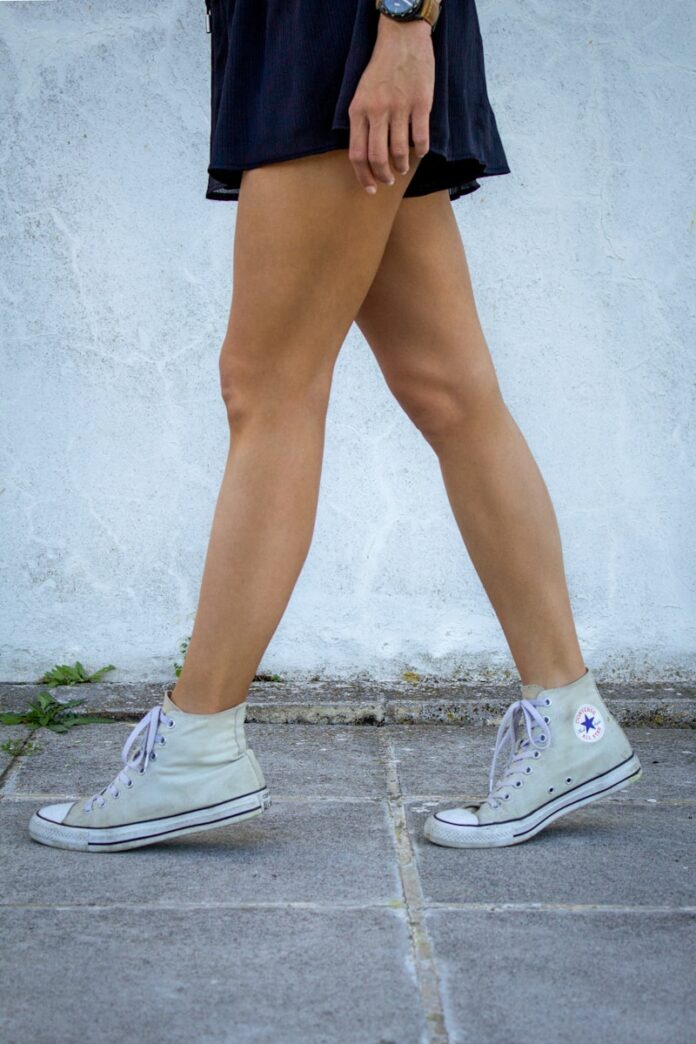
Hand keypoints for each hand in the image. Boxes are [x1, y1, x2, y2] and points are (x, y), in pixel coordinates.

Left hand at [347, 15, 434, 193]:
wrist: (402, 40)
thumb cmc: (381, 71)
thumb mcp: (361, 95)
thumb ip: (362, 122)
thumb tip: (366, 157)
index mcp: (359, 110)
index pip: (357, 154)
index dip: (363, 176)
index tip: (370, 188)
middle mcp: (377, 111)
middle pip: (377, 157)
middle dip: (383, 176)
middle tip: (389, 180)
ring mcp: (400, 108)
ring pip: (399, 152)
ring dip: (402, 166)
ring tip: (403, 168)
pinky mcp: (421, 104)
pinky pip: (420, 138)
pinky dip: (420, 150)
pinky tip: (419, 151)